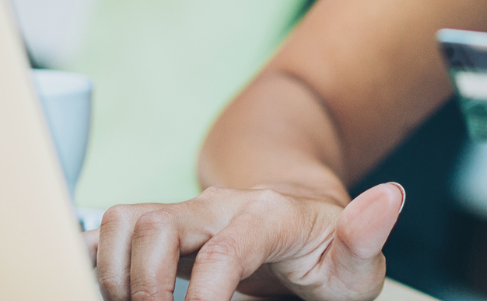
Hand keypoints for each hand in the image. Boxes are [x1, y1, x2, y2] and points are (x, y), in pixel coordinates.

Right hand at [89, 182, 405, 300]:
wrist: (297, 215)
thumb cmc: (324, 250)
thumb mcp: (355, 262)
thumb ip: (365, 237)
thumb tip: (391, 196)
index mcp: (268, 216)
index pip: (225, 248)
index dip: (207, 293)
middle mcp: (217, 206)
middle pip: (156, 223)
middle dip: (143, 284)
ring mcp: (184, 212)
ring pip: (123, 219)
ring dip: (115, 272)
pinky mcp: (158, 224)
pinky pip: (109, 227)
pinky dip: (96, 260)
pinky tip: (106, 290)